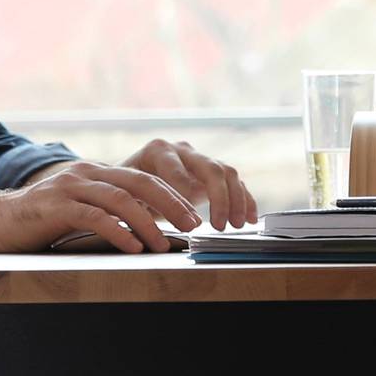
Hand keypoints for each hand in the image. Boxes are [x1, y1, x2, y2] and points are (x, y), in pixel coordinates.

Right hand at [0, 156, 205, 252]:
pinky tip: (133, 247)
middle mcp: (84, 174)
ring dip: (148, 223)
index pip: (143, 179)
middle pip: (139, 183)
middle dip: (171, 204)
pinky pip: (94, 216)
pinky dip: (118, 231)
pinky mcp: (55, 206)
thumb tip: (144, 233)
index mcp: (94, 173)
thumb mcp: (77, 214)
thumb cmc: (36, 224)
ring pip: (120, 199)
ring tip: (164, 245)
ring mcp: (69, 187)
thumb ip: (105, 214)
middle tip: (192, 226)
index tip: (193, 216)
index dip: (171, 196)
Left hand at [111, 137, 257, 229]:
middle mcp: (182, 150)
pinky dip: (245, 200)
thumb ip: (138, 204)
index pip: (177, 171)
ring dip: (236, 200)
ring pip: (227, 173)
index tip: (190, 222)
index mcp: (158, 150)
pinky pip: (236, 183)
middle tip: (219, 225)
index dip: (185, 197)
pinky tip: (250, 218)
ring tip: (236, 225)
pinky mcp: (213, 172)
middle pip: (210, 167)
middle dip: (218, 198)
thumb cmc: (126, 190)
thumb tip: (157, 223)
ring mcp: (200, 159)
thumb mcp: (125, 195)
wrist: (130, 182)